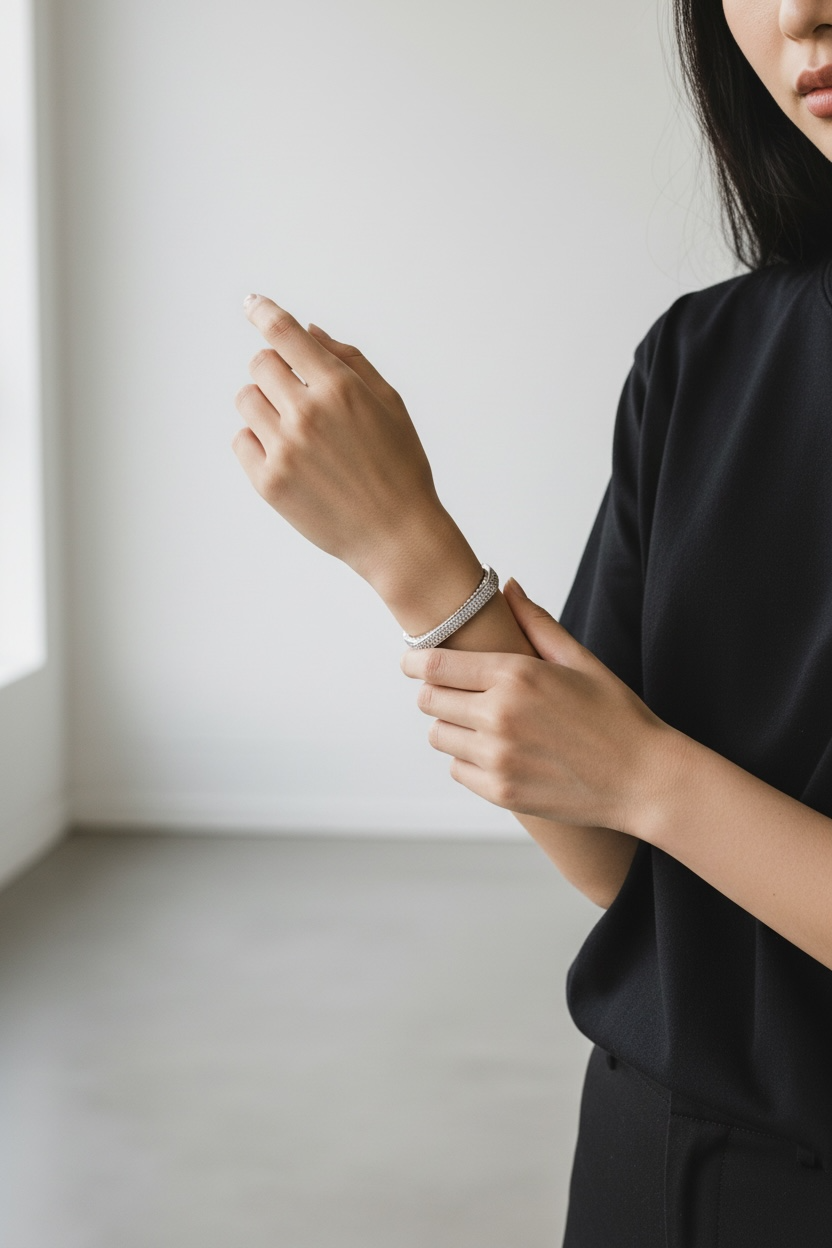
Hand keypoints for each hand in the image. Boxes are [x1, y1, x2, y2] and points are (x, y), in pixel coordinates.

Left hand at [232, 294, 443, 586]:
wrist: (396, 535)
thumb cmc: (400, 468)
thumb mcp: (389, 404)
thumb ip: (347, 360)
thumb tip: (308, 331)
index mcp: (340, 389)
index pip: (285, 334)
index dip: (263, 312)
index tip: (252, 304)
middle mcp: (307, 414)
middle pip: (260, 365)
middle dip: (275, 372)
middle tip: (299, 396)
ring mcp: (284, 449)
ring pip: (246, 400)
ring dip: (264, 405)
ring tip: (295, 430)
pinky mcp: (269, 482)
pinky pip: (242, 440)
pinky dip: (258, 441)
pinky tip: (289, 456)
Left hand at [401, 578, 673, 834]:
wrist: (644, 780)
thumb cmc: (617, 716)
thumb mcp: (580, 659)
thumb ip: (536, 622)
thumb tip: (508, 586)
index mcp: (516, 676)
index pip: (435, 665)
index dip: (415, 661)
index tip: (412, 661)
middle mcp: (499, 716)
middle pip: (429, 700)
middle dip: (437, 693)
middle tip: (459, 692)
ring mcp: (497, 758)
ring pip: (439, 736)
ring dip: (452, 727)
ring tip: (483, 724)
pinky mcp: (501, 792)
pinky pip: (458, 770)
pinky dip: (468, 761)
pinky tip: (499, 753)